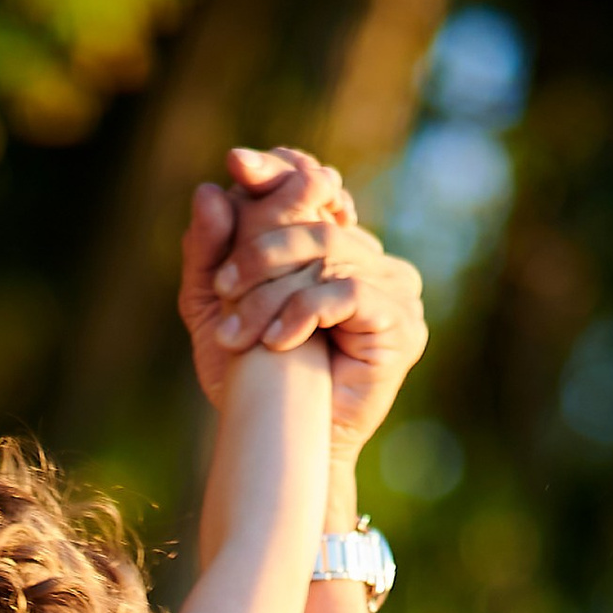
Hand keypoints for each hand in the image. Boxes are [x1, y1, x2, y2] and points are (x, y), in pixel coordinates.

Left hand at [182, 143, 427, 466]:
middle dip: (260, 252)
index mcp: (332, 244)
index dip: (278, 169)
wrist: (284, 448)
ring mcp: (395, 286)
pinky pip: (350, 293)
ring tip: (239, 334)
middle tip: (222, 287)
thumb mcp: (216, 309)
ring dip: (274, 293)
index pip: (311, 184)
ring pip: (329, 256)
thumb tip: (211, 190)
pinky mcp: (404, 322)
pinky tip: (277, 342)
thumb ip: (209, 253)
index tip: (237, 163)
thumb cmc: (253, 382)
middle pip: (315, 221)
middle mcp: (368, 256)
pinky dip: (306, 313)